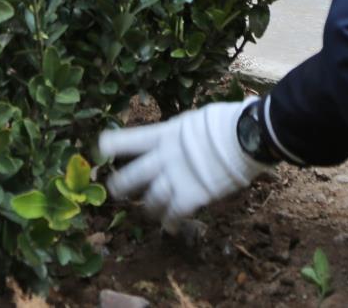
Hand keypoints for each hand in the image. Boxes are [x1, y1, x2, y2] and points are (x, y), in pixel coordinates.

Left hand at [100, 99, 268, 223]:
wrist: (247, 136)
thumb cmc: (226, 122)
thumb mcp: (194, 121)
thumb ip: (180, 135)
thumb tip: (179, 139)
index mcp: (163, 134)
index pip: (126, 141)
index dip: (109, 146)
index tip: (100, 150)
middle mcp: (164, 157)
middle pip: (130, 177)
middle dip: (120, 187)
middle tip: (116, 191)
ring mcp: (176, 178)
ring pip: (150, 201)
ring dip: (149, 209)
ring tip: (151, 212)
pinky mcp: (192, 196)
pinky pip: (174, 215)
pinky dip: (170, 222)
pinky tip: (170, 226)